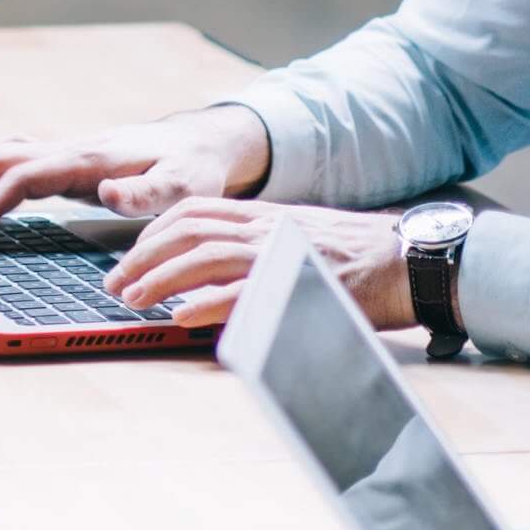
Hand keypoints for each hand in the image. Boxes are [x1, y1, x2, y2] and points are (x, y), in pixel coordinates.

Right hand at [0, 107, 274, 242]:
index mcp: (88, 160)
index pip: (21, 176)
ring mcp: (64, 153)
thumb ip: (146, 193)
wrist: (198, 143)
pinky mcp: (64, 161)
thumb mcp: (184, 186)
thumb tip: (104, 193)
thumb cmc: (192, 169)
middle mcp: (68, 150)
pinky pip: (12, 163)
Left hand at [98, 198, 408, 327]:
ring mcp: (282, 252)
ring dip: (160, 279)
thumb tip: (208, 279)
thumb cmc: (358, 260)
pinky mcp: (300, 281)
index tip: (129, 258)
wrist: (415, 261)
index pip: (194, 211)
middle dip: (142, 257)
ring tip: (132, 300)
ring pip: (205, 256)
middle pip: (187, 230)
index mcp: (264, 217)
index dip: (152, 233)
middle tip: (114, 284)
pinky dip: (206, 303)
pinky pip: (243, 290)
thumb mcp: (296, 242)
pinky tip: (180, 317)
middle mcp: (267, 227)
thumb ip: (254, 253)